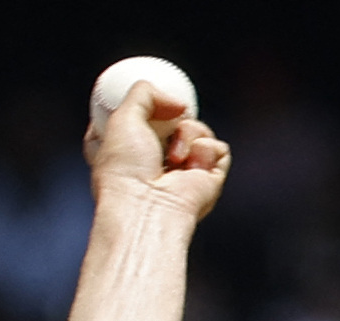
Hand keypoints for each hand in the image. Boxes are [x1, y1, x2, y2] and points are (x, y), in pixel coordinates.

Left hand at [83, 80, 229, 221]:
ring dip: (189, 133)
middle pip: (173, 123)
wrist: (146, 209)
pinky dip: (206, 151)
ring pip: (199, 130)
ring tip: (175, 156)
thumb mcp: (121, 117)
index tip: (141, 106)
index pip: (134, 126)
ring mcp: (182, 173)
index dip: (142, 112)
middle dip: (172, 118)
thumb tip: (177, 104)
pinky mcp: (207, 180)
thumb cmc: (124, 172)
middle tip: (168, 122)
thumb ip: (143, 93)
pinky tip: (190, 168)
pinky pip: (218, 148)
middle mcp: (152, 165)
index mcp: (124, 155)